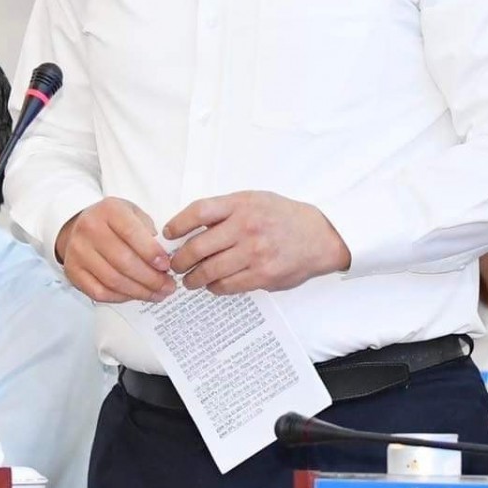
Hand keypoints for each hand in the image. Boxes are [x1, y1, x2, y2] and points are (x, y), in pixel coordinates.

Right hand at [55, 197, 175, 302]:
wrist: (78, 227)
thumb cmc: (112, 222)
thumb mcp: (132, 212)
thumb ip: (147, 229)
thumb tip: (161, 258)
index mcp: (109, 210)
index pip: (131, 233)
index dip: (151, 252)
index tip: (167, 266)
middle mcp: (89, 229)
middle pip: (123, 261)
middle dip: (150, 278)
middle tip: (167, 286)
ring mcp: (78, 252)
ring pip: (113, 280)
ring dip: (139, 291)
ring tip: (157, 294)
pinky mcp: (73, 271)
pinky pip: (100, 292)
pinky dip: (121, 297)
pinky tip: (135, 295)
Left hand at [164, 191, 351, 293]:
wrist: (319, 236)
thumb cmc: (283, 216)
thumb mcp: (254, 200)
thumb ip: (225, 211)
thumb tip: (190, 228)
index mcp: (241, 204)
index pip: (198, 212)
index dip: (177, 224)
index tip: (168, 234)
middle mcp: (246, 227)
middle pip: (198, 246)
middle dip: (180, 260)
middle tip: (175, 265)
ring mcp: (254, 253)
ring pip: (209, 270)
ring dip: (193, 278)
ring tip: (190, 280)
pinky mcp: (262, 275)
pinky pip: (227, 285)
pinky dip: (214, 287)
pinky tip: (213, 284)